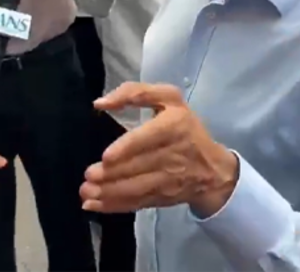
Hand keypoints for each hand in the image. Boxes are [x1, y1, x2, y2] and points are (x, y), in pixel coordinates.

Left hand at [79, 83, 237, 215]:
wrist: (213, 169)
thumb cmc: (184, 127)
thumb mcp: (168, 99)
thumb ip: (135, 93)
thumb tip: (100, 103)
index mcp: (174, 125)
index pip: (150, 138)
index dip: (128, 148)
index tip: (107, 156)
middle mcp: (173, 154)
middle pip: (138, 166)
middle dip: (112, 174)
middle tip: (89, 176)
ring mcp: (168, 180)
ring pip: (136, 188)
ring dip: (110, 192)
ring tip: (87, 191)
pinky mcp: (161, 197)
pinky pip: (136, 203)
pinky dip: (114, 205)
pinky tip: (94, 204)